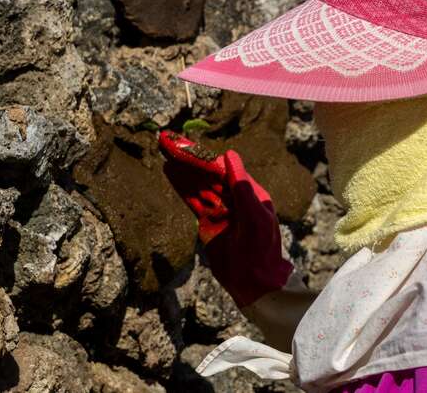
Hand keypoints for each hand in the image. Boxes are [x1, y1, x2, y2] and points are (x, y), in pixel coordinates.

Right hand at [158, 130, 292, 306]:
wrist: (254, 284)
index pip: (223, 169)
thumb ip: (241, 186)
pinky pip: (194, 202)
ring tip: (166, 154)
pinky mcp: (209, 224)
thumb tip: (229, 155)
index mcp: (249, 193)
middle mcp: (234, 199)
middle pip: (208, 175)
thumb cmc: (260, 249)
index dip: (204, 157)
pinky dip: (183, 188)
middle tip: (169, 143)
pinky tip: (171, 174)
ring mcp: (220, 211)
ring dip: (183, 171)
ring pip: (199, 186)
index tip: (187, 145)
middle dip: (190, 161)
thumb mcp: (253, 216)